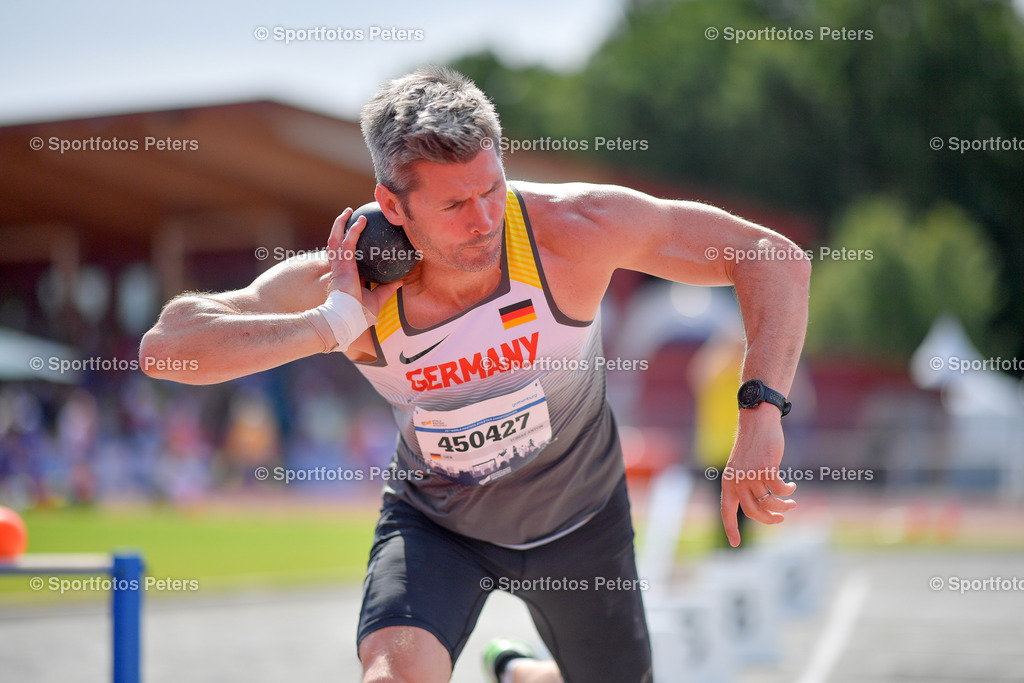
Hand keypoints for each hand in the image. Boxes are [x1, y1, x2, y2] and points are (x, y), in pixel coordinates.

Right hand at [326, 208, 402, 315]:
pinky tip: (362, 221)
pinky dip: (354, 230)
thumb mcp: (378, 299)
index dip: (345, 244)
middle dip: (339, 228)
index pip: (343, 256)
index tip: (353, 235)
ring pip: (335, 238)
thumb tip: (401, 281)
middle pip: (335, 243)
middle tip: (348, 217)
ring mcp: (338, 265)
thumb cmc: (359, 313)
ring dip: (341, 223)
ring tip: (348, 212)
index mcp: (344, 275)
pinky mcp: (343, 264)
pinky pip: (348, 242)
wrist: (348, 318)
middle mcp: (339, 267)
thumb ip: (387, 289)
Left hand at [720, 405, 796, 546]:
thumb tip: (761, 509)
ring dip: (783, 506)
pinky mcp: (766, 469)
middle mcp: (737, 481)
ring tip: (791, 504)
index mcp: (728, 483)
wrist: (757, 424)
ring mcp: (751, 475)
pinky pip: (780, 489)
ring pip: (769, 502)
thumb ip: (745, 486)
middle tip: (781, 518)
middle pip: (754, 512)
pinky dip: (787, 491)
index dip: (730, 528)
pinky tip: (791, 486)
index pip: (727, 511)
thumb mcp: (742, 468)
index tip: (734, 544)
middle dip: (769, 519)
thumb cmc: (751, 447)